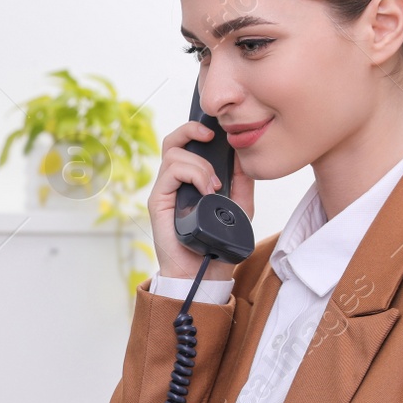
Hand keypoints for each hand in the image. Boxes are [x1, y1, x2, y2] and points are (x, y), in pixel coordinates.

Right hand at [147, 119, 255, 281]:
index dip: (197, 131)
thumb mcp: (239, 207)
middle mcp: (174, 183)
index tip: (219, 133)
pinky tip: (207, 191)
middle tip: (212, 138)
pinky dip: (193, 175)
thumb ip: (241, 182)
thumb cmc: (218, 243)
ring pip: (174, 154)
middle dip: (191, 130)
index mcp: (189, 181)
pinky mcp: (158, 201)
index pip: (187, 145)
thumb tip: (243, 155)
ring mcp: (164, 191)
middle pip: (173, 141)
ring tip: (214, 186)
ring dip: (200, 165)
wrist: (204, 272)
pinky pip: (172, 172)